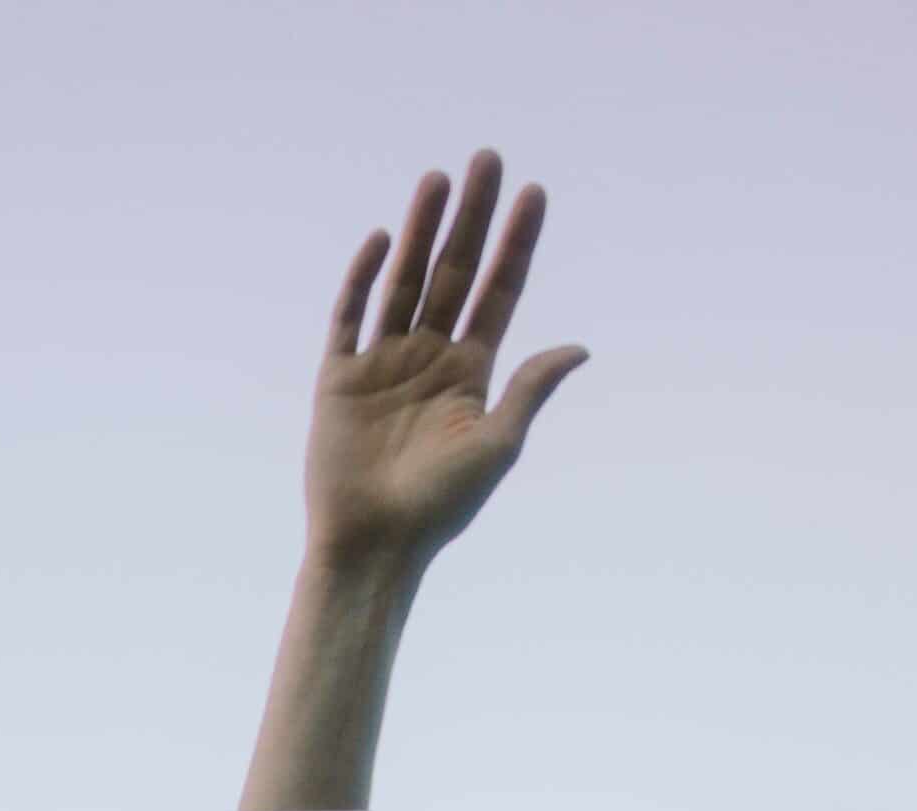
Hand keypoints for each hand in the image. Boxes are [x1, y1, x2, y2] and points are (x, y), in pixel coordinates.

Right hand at [304, 152, 585, 573]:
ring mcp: (382, 365)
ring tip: (438, 179)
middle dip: (472, 217)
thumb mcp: (497, 445)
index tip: (534, 193)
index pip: (499, 292)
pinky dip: (362, 280)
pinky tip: (379, 240)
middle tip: (488, 158)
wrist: (373, 546)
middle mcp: (428, 359)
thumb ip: (530, 390)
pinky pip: (350, 319)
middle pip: (453, 272)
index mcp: (471, 373)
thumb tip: (579, 347)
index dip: (517, 244)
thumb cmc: (440, 508)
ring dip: (420, 230)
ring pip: (403, 282)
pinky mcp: (338, 380)